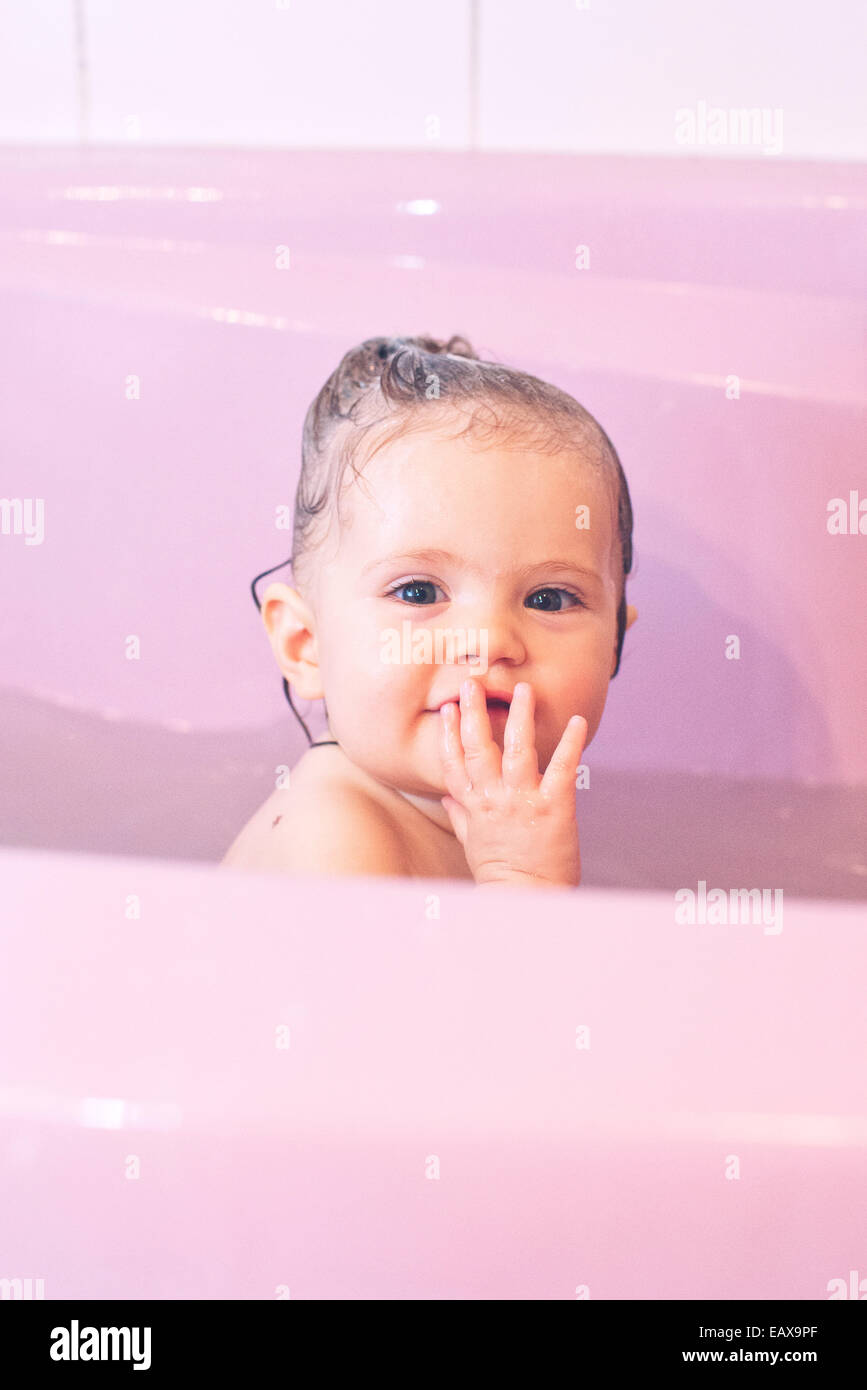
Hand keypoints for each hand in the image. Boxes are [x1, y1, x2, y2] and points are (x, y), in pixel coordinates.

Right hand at [438, 678, 587, 887]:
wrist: (526, 898)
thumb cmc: (501, 873)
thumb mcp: (473, 843)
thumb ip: (460, 815)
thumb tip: (446, 797)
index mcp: (474, 806)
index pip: (454, 763)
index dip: (449, 735)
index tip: (447, 709)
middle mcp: (494, 799)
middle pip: (479, 749)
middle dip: (474, 714)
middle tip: (471, 682)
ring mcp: (523, 801)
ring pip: (518, 750)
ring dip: (520, 718)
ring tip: (522, 691)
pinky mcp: (554, 807)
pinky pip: (563, 768)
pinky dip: (572, 743)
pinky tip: (578, 720)